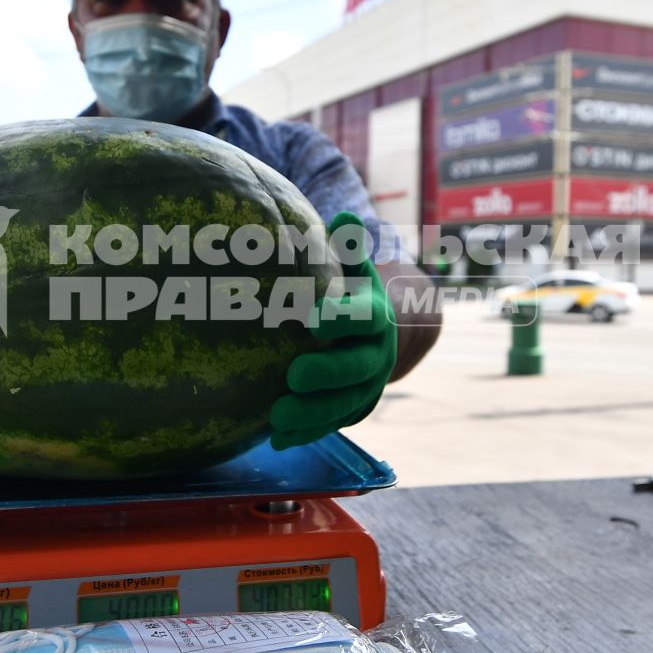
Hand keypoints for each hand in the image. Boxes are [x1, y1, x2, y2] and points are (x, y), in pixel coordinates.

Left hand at [269, 211, 396, 450]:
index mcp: (375, 314)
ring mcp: (367, 385)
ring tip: (276, 418)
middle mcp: (377, 352)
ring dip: (312, 414)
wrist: (377, 331)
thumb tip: (345, 214)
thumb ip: (347, 246)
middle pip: (356, 367)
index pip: (365, 316)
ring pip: (344, 404)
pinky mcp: (352, 409)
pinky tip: (274, 438)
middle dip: (327, 374)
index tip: (313, 319)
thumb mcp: (352, 267)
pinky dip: (305, 432)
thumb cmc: (349, 290)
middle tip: (293, 375)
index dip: (343, 318)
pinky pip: (331, 424)